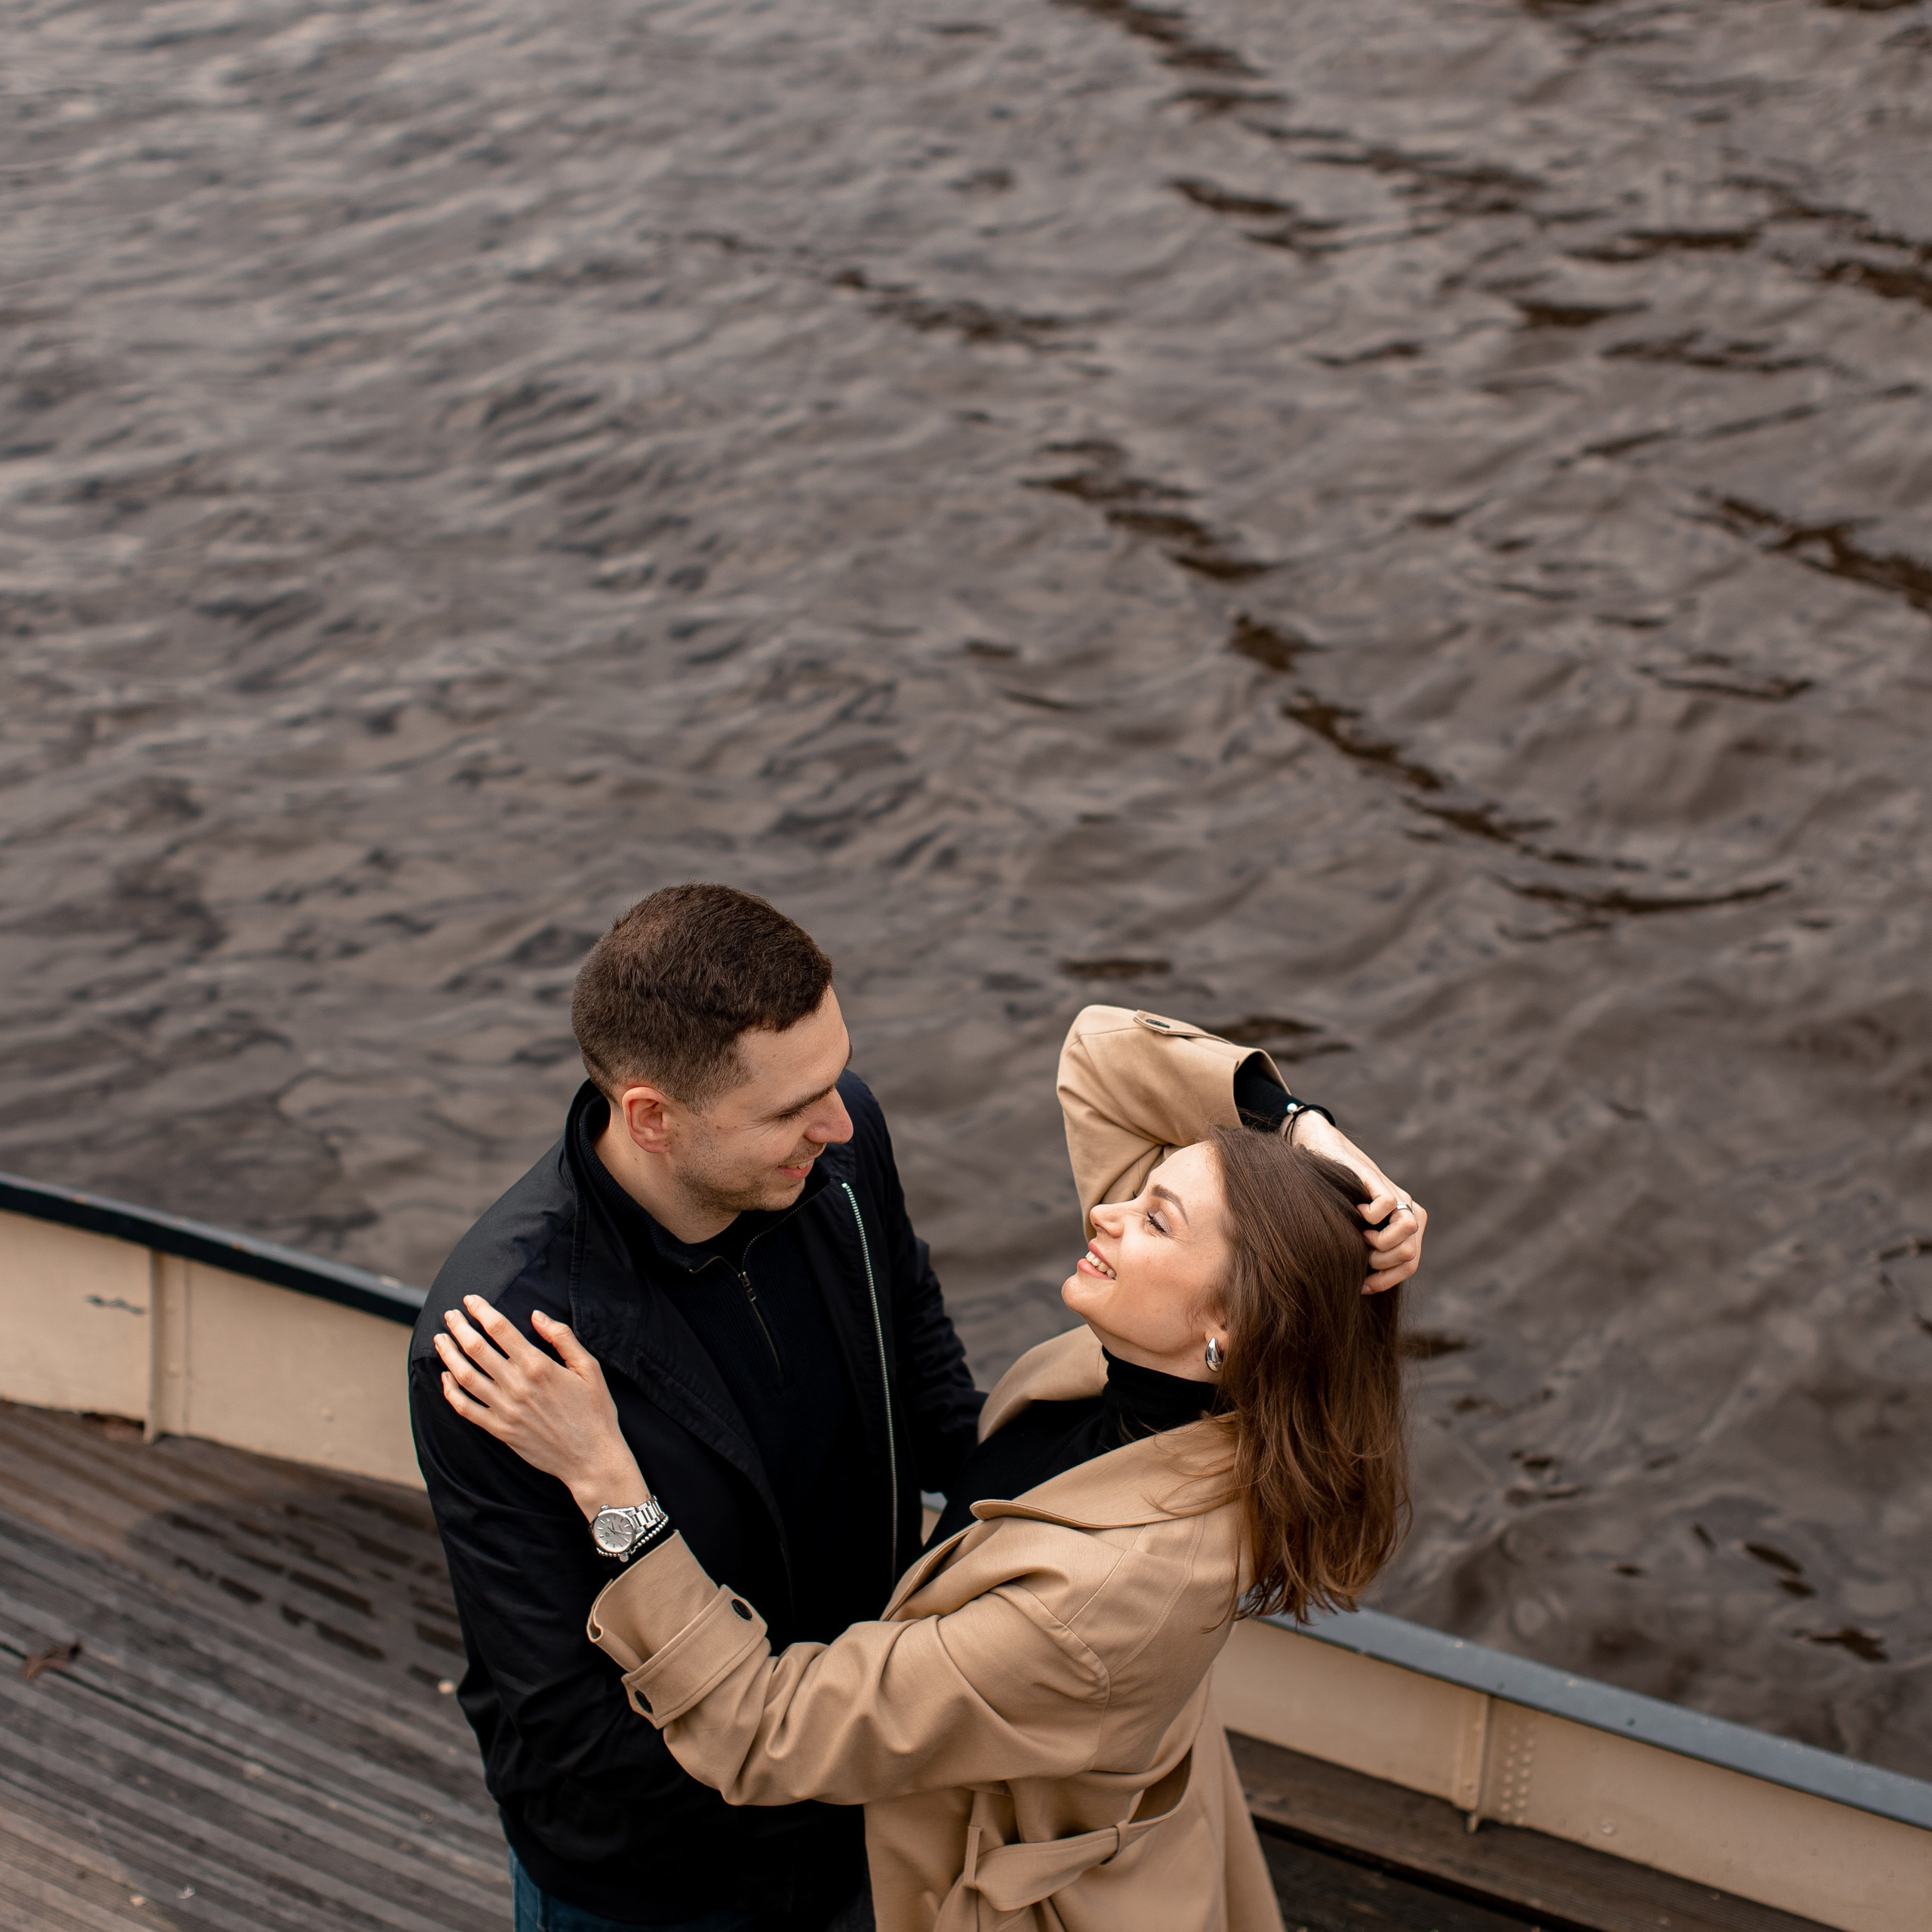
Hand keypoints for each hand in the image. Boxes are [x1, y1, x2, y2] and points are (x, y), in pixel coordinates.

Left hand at [435, 1297, 649, 1520]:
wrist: (591, 1458)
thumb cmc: (594, 1410)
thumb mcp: (588, 1367)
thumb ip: (562, 1337)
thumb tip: (536, 1315)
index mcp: (538, 1366)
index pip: (500, 1329)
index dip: (481, 1311)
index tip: (470, 1300)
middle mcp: (516, 1386)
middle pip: (477, 1349)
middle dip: (459, 1327)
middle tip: (449, 1315)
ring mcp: (504, 1409)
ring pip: (465, 1376)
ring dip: (448, 1354)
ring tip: (440, 1340)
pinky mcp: (499, 1430)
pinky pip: (466, 1408)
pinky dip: (451, 1391)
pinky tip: (446, 1377)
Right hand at [1286, 1114, 1426, 1294]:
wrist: (1322, 1150)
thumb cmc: (1333, 1196)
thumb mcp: (1352, 1230)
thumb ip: (1367, 1250)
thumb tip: (1366, 1286)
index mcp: (1404, 1225)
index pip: (1410, 1263)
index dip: (1387, 1280)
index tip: (1363, 1286)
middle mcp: (1405, 1210)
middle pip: (1410, 1253)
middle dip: (1382, 1265)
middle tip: (1358, 1258)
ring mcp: (1394, 1194)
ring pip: (1408, 1231)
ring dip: (1381, 1243)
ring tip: (1360, 1237)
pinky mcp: (1377, 1179)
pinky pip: (1388, 1205)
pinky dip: (1370, 1217)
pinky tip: (1354, 1212)